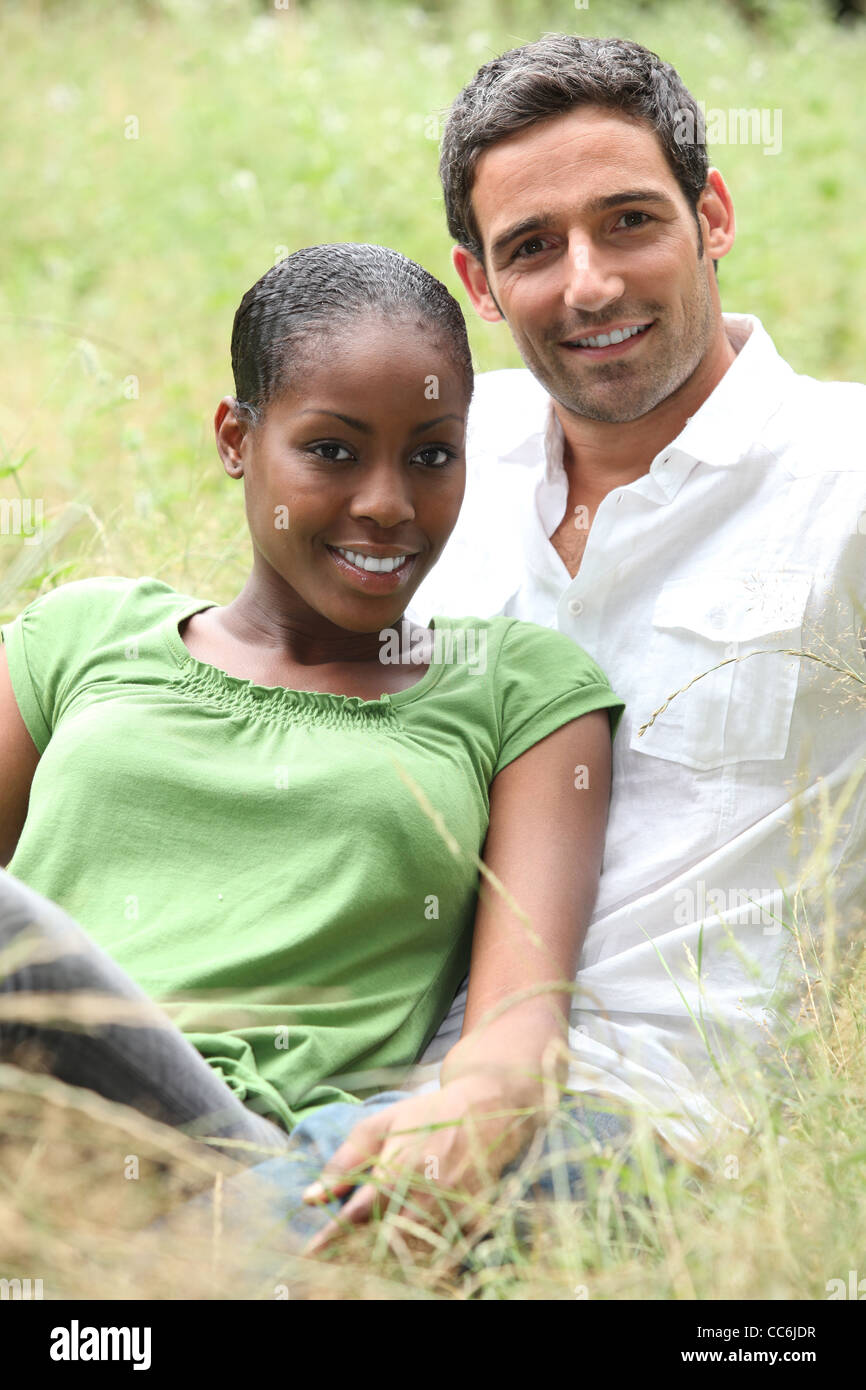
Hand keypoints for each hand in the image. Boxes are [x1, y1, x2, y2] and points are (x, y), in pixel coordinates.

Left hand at [300, 1076, 540, 1255]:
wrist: (487, 1111)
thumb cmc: (425, 1116)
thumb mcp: (380, 1125)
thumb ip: (345, 1163)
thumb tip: (310, 1199)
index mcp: (400, 1166)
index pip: (359, 1213)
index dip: (332, 1237)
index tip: (311, 1254)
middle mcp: (427, 1193)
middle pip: (384, 1240)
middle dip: (356, 1253)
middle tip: (334, 1260)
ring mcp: (452, 1210)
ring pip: (410, 1251)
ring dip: (384, 1257)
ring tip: (362, 1258)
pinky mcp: (470, 1221)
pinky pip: (436, 1250)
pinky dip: (415, 1255)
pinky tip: (399, 1250)